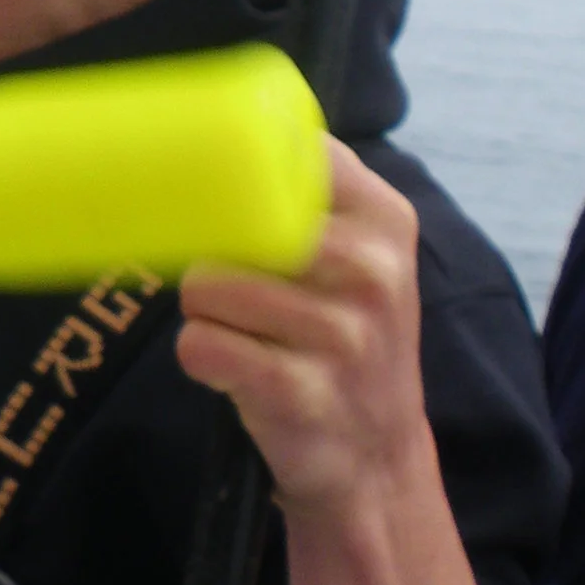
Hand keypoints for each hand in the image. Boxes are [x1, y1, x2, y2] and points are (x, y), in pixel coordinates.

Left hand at [175, 142, 431, 519]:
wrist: (374, 457)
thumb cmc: (342, 338)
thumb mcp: (354, 255)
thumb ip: (307, 194)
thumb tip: (218, 127)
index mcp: (383, 218)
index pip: (291, 154)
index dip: (236, 173)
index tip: (224, 194)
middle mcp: (372, 270)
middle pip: (232, 221)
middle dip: (213, 254)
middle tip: (237, 289)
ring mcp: (342, 335)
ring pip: (204, 286)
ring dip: (203, 312)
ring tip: (242, 333)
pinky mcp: (299, 393)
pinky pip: (200, 345)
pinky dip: (200, 356)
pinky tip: (233, 369)